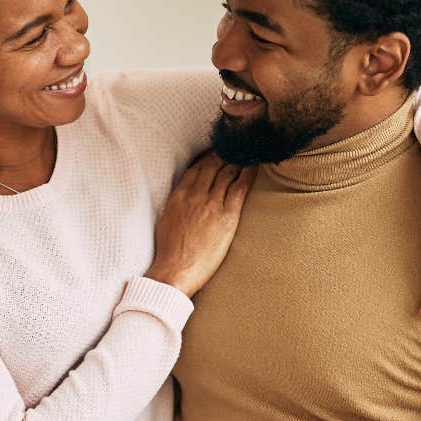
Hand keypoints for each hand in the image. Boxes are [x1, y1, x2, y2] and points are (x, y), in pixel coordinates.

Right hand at [146, 152, 255, 297]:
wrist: (175, 270)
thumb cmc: (168, 252)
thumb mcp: (165, 221)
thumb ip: (176, 205)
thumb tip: (182, 199)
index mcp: (179, 196)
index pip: (196, 169)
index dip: (208, 158)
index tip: (216, 153)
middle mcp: (195, 196)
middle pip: (213, 167)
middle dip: (225, 155)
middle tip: (236, 149)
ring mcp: (211, 205)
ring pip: (227, 174)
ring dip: (238, 162)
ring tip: (247, 155)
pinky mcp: (227, 217)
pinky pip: (240, 189)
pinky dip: (248, 175)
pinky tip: (254, 167)